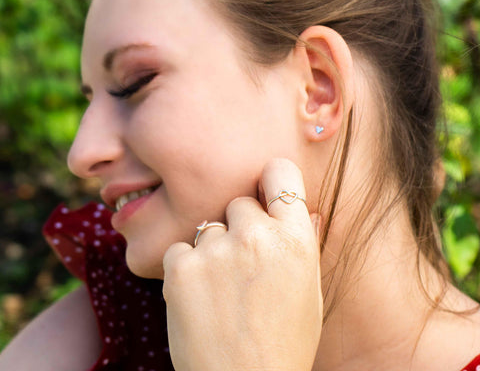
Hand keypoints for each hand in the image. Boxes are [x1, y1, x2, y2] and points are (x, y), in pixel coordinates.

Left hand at [163, 158, 322, 370]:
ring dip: (212, 249)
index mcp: (295, 239)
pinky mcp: (180, 268)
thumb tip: (307, 210)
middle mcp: (256, 236)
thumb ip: (306, 243)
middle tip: (243, 264)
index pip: (281, 172)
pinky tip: (199, 297)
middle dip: (240, 226)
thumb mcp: (309, 292)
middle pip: (238, 203)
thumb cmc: (284, 341)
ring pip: (208, 227)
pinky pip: (179, 248)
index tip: (265, 193)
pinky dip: (185, 267)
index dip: (272, 180)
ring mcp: (216, 250)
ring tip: (221, 289)